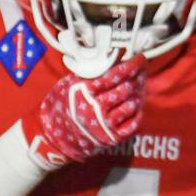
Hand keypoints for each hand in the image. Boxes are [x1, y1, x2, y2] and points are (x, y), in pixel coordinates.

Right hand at [22, 55, 146, 168]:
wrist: (53, 137)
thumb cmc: (63, 106)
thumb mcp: (71, 84)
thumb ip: (91, 73)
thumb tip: (114, 57)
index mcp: (84, 91)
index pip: (114, 75)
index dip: (131, 65)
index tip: (141, 58)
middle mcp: (94, 108)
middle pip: (125, 88)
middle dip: (136, 78)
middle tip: (141, 72)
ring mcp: (104, 125)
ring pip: (131, 105)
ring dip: (137, 95)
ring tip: (136, 89)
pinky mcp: (111, 138)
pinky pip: (132, 123)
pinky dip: (137, 113)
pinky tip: (135, 106)